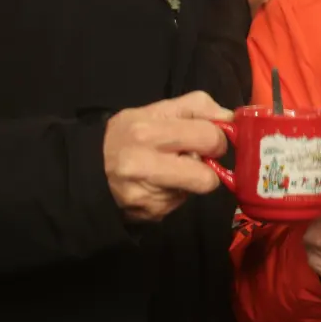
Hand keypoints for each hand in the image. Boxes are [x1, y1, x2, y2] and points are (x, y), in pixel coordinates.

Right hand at [103, 91, 232, 222]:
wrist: (88, 170)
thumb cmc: (129, 134)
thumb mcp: (156, 110)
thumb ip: (197, 107)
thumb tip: (232, 119)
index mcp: (147, 132)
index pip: (208, 137)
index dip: (217, 139)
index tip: (208, 139)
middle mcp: (143, 166)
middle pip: (206, 178)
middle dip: (209, 168)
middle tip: (195, 158)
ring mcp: (145, 196)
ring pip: (195, 192)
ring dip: (190, 181)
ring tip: (169, 170)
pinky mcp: (149, 214)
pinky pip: (180, 204)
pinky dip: (175, 194)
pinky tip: (157, 185)